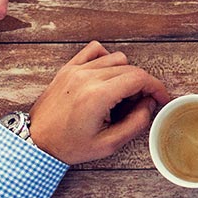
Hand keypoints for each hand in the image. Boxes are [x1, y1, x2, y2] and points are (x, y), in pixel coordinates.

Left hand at [28, 41, 170, 164]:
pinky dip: (107, 60)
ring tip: (122, 95)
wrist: (36, 141)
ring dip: (126, 73)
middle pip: (130, 68)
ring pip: (116, 58)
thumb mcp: (108, 145)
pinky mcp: (68, 69)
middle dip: (143, 85)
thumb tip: (148, 105)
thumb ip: (135, 123)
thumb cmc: (68, 146)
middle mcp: (87, 77)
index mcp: (98, 96)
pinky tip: (107, 77)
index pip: (139, 78)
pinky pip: (95, 51)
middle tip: (141, 104)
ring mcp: (76, 70)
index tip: (161, 98)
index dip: (156, 87)